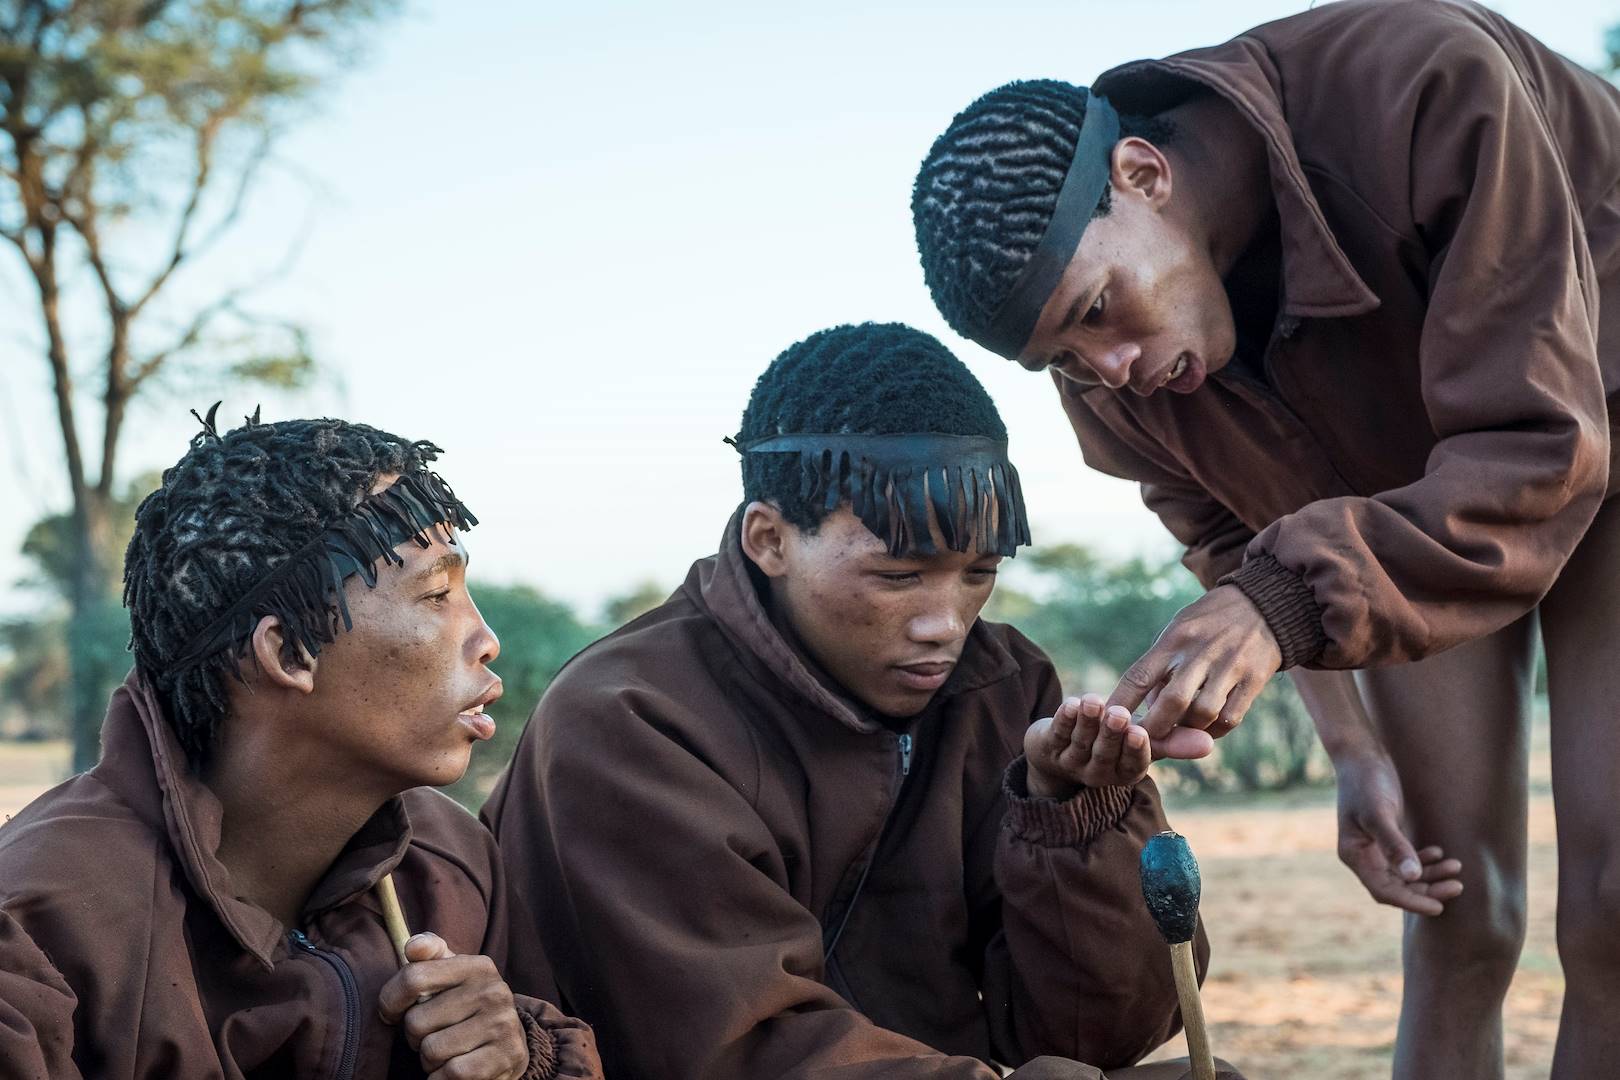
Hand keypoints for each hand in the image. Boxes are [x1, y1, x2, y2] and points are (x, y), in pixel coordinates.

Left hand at [378, 933, 527, 1079]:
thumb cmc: (466, 1009)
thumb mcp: (452, 977)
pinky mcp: (505, 1057)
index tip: (392, 1013)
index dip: (390, 1001)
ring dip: (429, 1061)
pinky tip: (453, 1071)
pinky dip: (441, 1079)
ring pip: (431, 1051)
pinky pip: (450, 1074)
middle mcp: (494, 991)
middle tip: (434, 1034)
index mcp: (478, 966)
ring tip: (447, 1052)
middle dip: (415, 1037)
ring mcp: (502, 1024)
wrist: (509, 1048)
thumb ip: (430, 955)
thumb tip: (413, 947)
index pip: (413, 978)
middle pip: (416, 1022)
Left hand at [1024, 694, 1166, 798]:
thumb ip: (1172, 739)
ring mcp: (1072, 763)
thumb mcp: (1143, 739)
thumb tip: (1210, 743)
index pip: (1133, 764)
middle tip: (1119, 713)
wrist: (1064, 745)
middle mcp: (1099, 773)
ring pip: (1081, 743)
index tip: (1140, 732)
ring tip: (1093, 700)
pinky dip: (1063, 718)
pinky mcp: (1048, 748)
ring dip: (1087, 722)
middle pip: (1106, 754)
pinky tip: (1070, 703)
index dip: (1135, 750)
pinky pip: (1057, 734)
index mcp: (1125, 772)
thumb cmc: (1114, 738)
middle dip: (1111, 734)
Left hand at [1108, 585, 1280, 750]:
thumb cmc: (1209, 622)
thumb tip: (1146, 706)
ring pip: (1202, 714)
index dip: (1120, 702)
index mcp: (1175, 638)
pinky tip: (1207, 728)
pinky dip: (1214, 730)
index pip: (1139, 675)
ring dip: (1187, 729)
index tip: (1107, 721)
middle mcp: (1201, 652)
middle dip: (1155, 727)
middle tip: (1146, 739)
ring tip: (1180, 729)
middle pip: (1171, 701)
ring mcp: (1230, 666)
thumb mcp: (1178, 629)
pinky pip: (1229, 718)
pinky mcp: (1254, 679)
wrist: (1263, 604)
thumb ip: (1160, 665)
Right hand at [1336, 753, 1461, 915]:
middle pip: (1397, 886)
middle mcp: (1362, 856)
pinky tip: (1440, 853)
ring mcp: (1373, 847)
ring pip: (1405, 875)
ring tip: (1456, 867)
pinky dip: (1425, 860)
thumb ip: (1395, 845)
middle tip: (1457, 886)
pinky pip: (1407, 859)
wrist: (1361, 755)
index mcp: (1354, 855)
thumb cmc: (1366, 782)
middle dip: (1427, 890)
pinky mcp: (1385, 836)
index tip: (1439, 906)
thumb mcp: (1380, 813)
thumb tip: (1413, 877)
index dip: (1411, 901)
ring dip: (1430, 875)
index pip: (1384, 890)